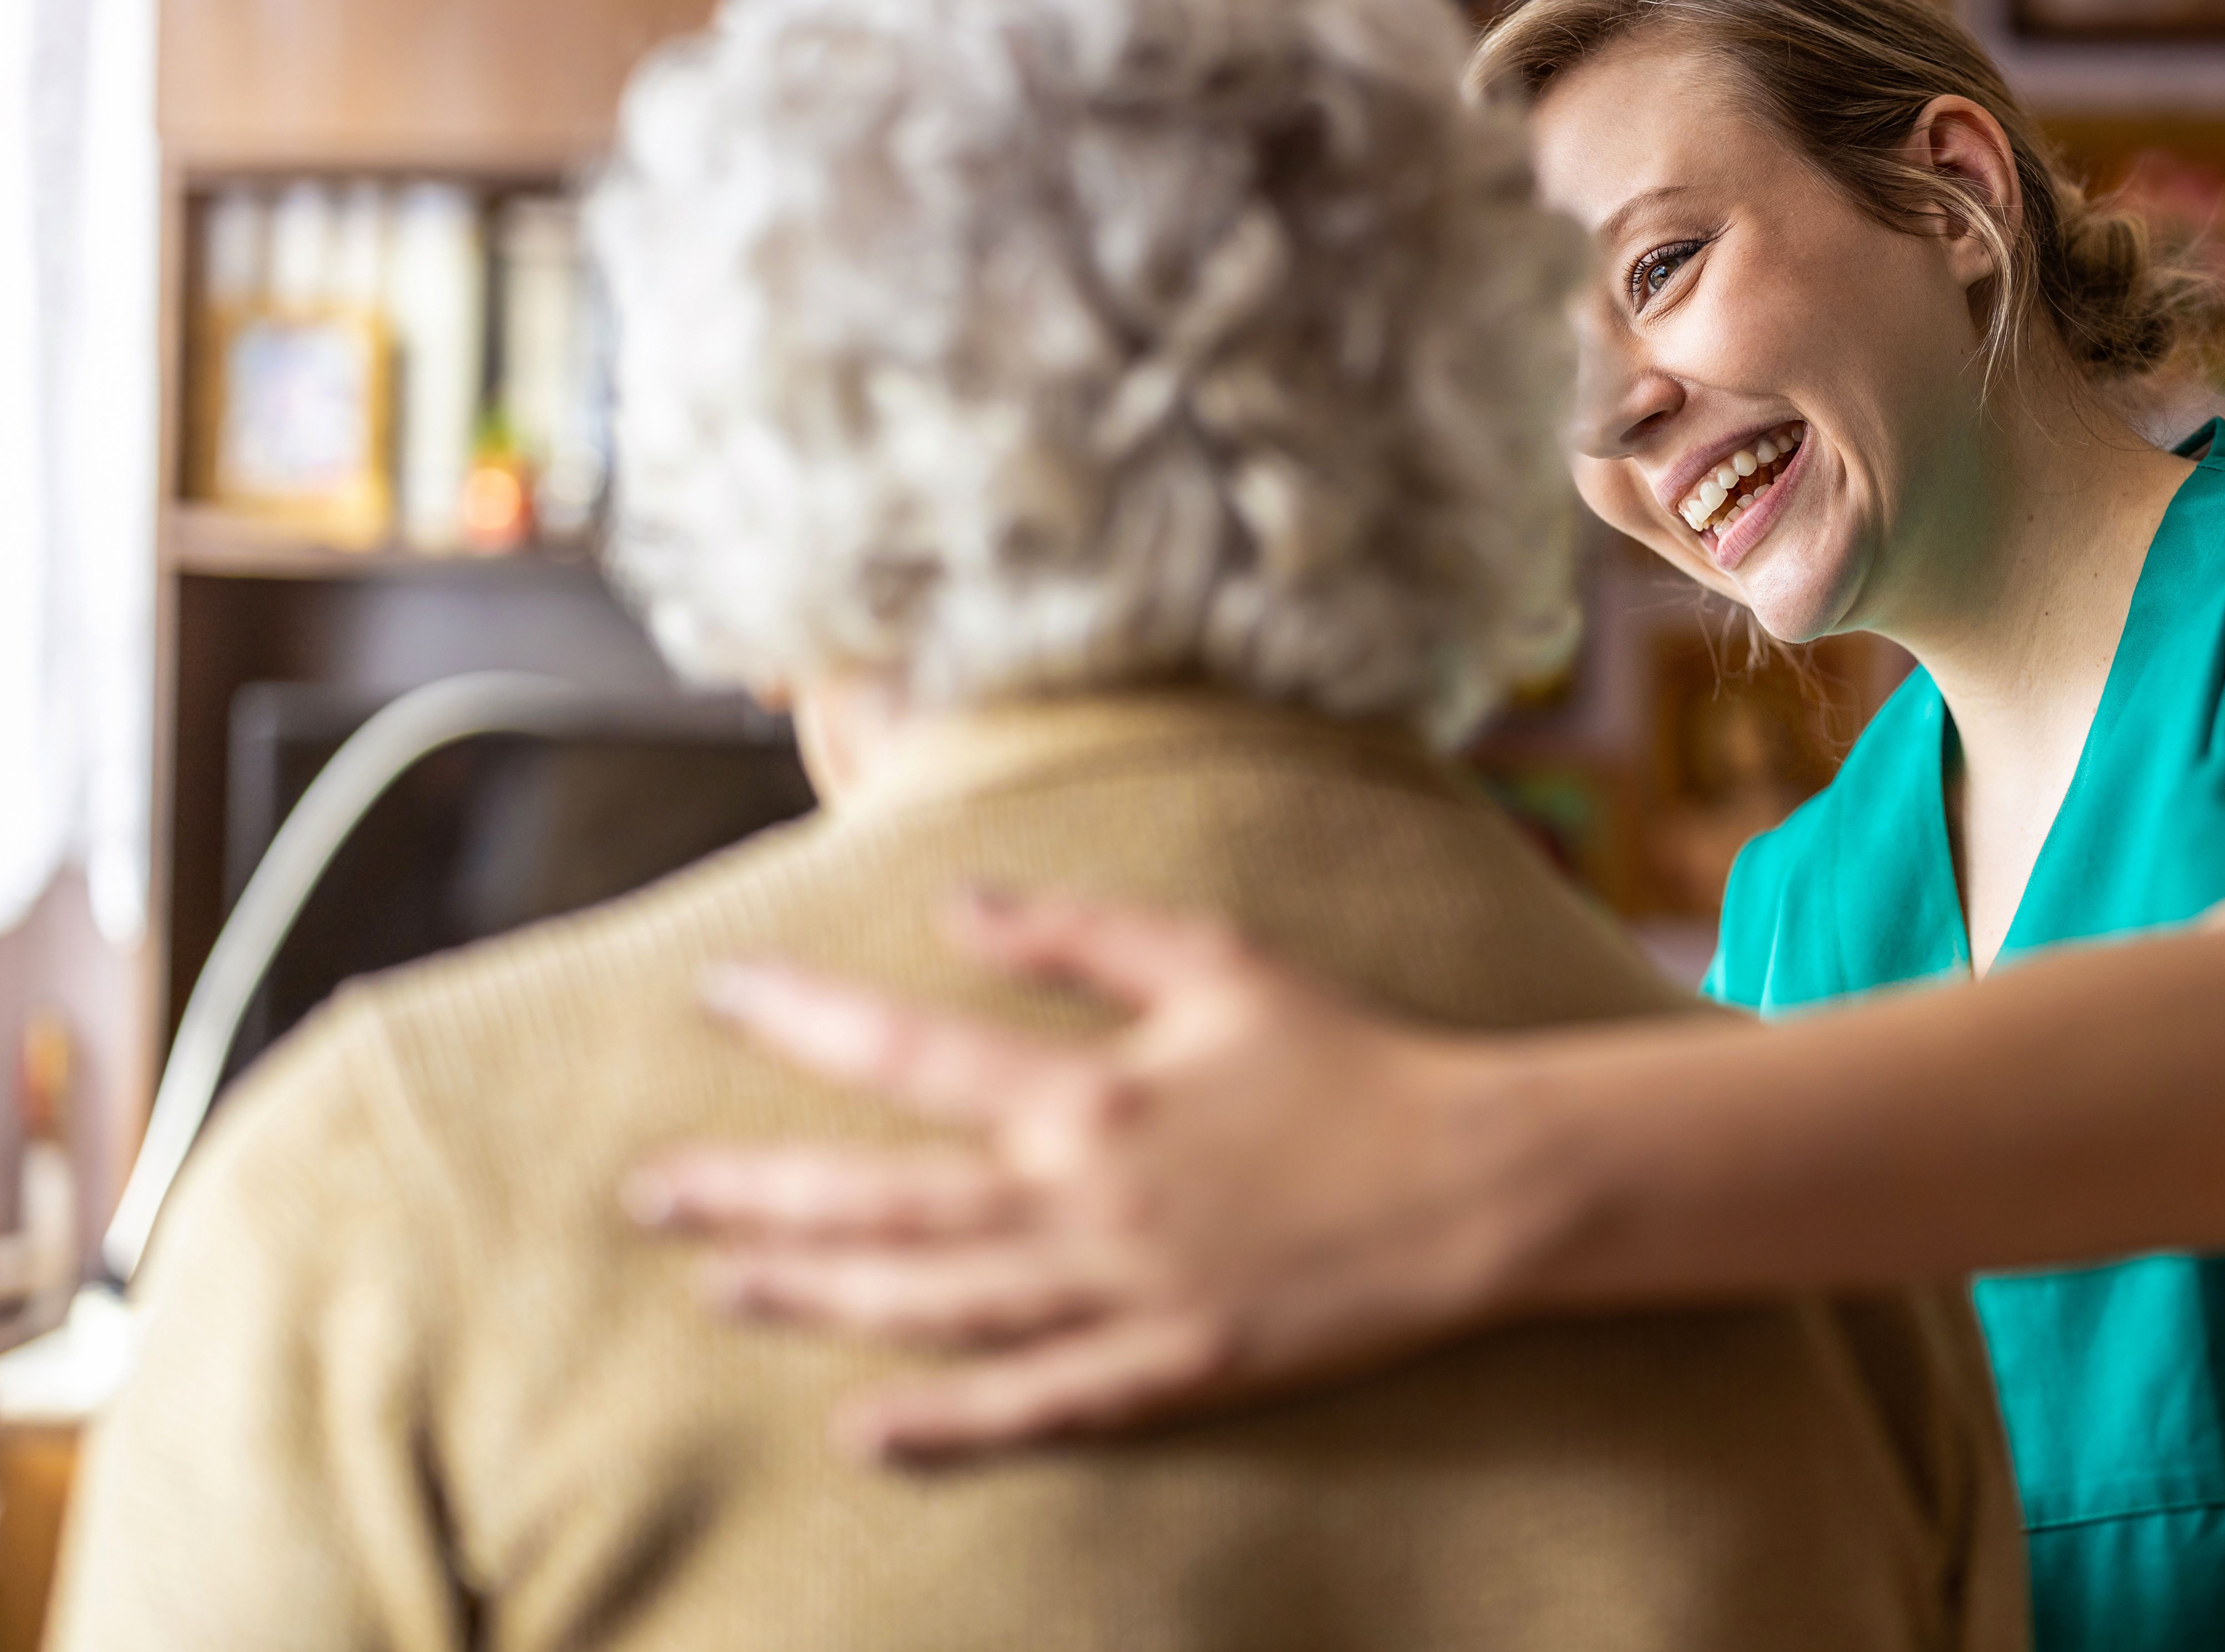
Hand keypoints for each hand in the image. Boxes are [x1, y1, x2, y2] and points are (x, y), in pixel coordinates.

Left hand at [623, 898, 1556, 1460]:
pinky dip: (942, 1424)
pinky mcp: (1169, 1370)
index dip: (802, 1021)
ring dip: (817, 1296)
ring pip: (933, 1306)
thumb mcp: (1217, 960)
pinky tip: (860, 1425)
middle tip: (650, 1191)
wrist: (1469, 1180)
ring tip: (722, 1283)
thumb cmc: (1346, 1057)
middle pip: (884, 1202)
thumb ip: (1080, 933)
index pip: (909, 1053)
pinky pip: (1033, 1405)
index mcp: (1095, 1093)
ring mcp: (1122, 1297)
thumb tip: (958, 903)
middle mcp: (1087, 1201)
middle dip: (756, 1192)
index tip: (718, 991)